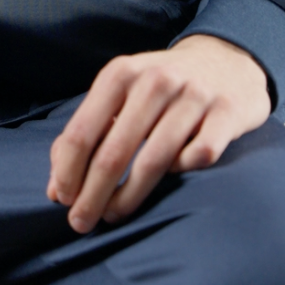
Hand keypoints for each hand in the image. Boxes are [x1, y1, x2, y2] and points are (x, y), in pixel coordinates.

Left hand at [47, 34, 270, 232]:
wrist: (227, 60)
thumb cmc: (162, 87)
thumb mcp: (122, 94)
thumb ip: (88, 134)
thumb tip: (56, 190)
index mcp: (121, 73)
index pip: (82, 131)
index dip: (67, 172)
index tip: (62, 200)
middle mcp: (156, 80)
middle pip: (113, 153)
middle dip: (92, 196)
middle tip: (81, 223)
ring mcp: (194, 95)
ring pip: (154, 162)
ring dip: (129, 198)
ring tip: (114, 214)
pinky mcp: (227, 112)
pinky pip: (199, 157)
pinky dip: (183, 172)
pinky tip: (175, 175)